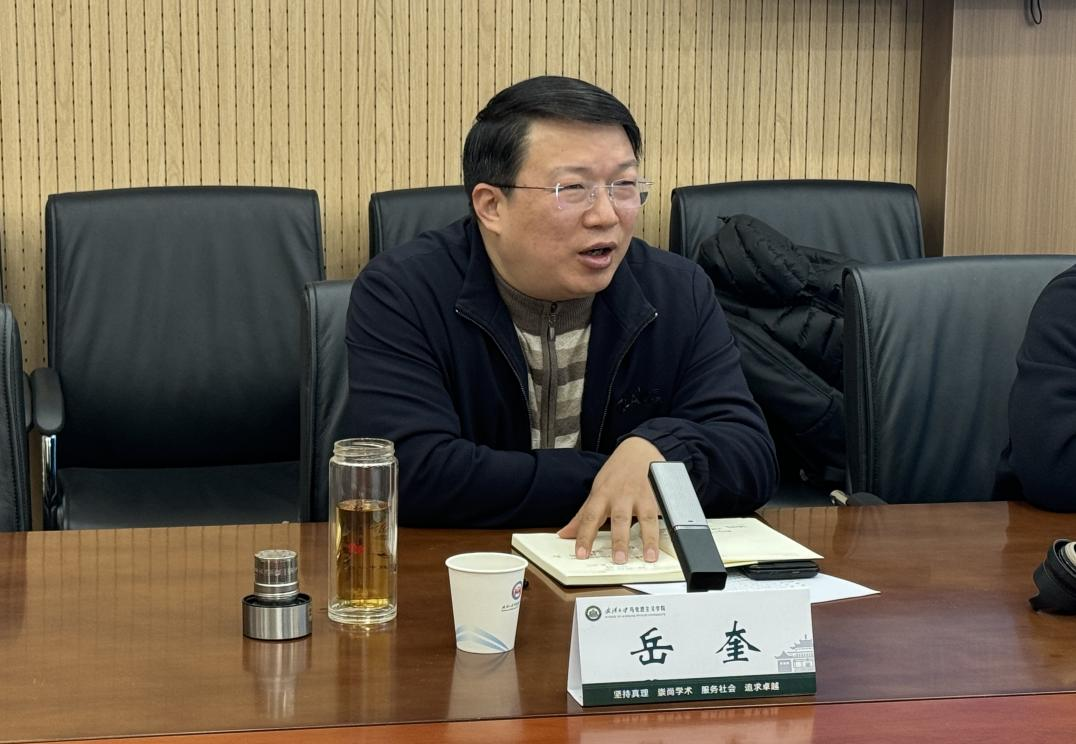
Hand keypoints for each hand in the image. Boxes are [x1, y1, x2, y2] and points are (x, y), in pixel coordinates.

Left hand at [557, 437, 664, 564]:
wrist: (639, 448)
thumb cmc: (616, 473)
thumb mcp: (597, 490)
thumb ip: (583, 516)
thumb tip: (565, 534)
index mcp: (602, 494)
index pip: (590, 517)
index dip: (585, 536)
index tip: (582, 554)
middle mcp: (622, 495)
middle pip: (619, 518)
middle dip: (619, 540)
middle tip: (618, 560)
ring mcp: (643, 494)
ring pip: (646, 517)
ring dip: (648, 538)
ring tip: (649, 557)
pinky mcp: (660, 494)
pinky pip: (665, 510)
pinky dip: (668, 524)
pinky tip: (671, 539)